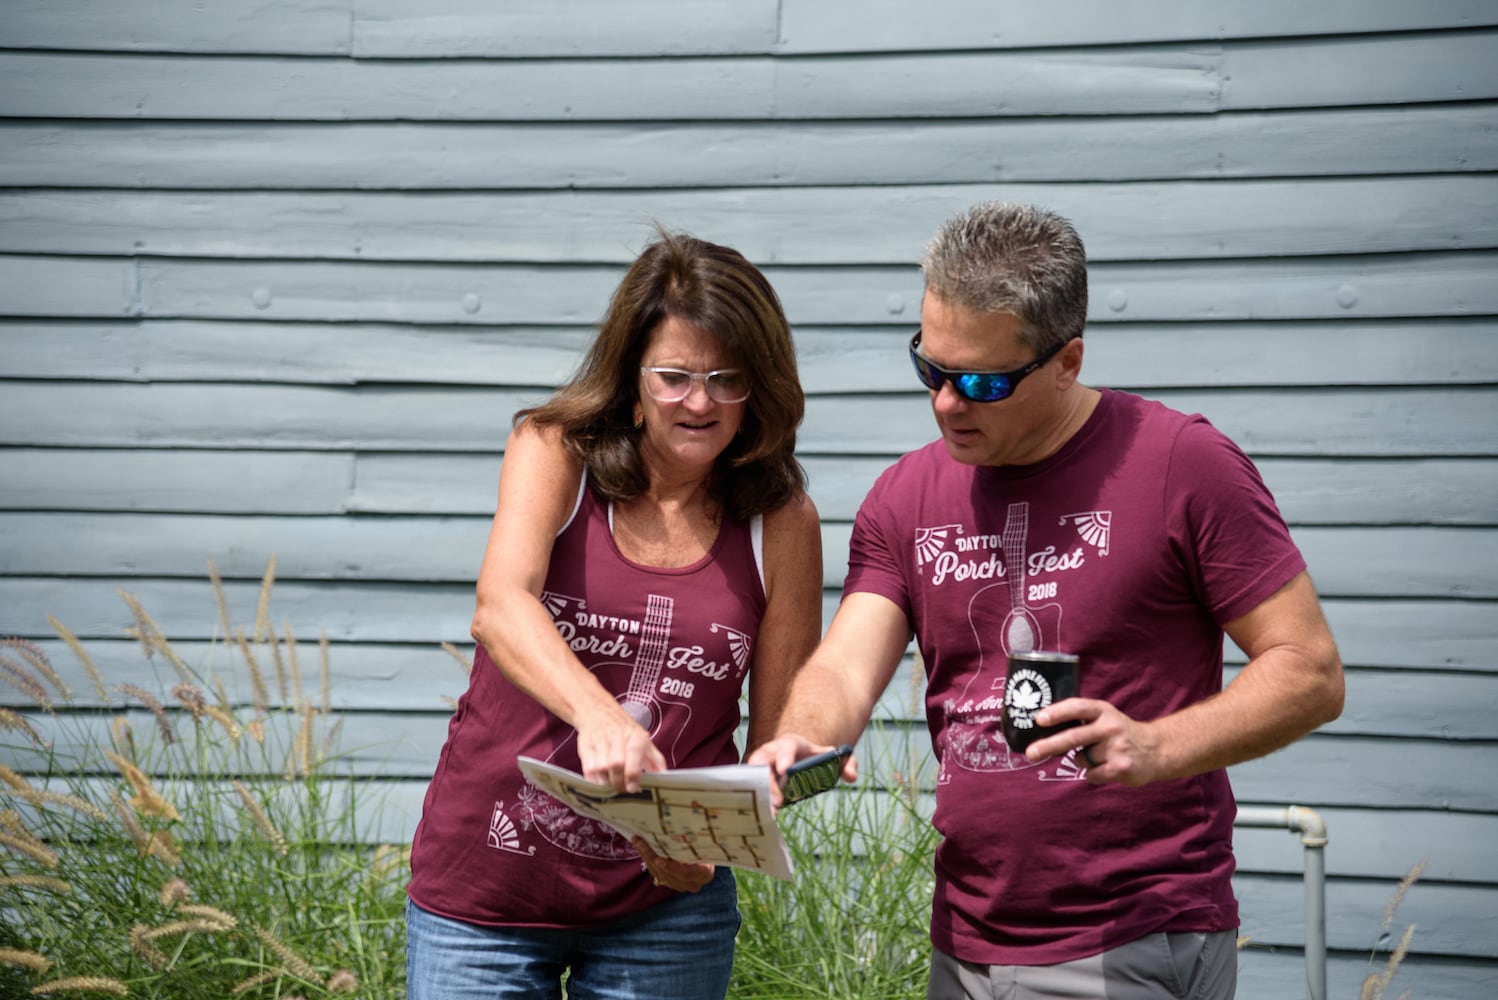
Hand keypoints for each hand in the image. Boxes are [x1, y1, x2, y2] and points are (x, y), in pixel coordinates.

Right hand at [575, 706, 666, 792]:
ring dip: (606, 783)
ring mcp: (599, 740)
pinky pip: (587, 768)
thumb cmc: (625, 731)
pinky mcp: (585, 746)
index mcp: (635, 736)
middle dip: (619, 782)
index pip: (634, 754)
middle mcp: (617, 736)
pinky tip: (600, 783)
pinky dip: (594, 780)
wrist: (599, 712)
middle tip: (622, 790)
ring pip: (600, 768)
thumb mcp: (645, 741)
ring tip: (612, 787)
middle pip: (616, 764)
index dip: (633, 774)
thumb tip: (666, 779)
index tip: (633, 788)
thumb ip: (656, 761)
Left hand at [633, 837, 714, 892]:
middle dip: (652, 858)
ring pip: (659, 874)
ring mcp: (680, 885)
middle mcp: (692, 883)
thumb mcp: (704, 843)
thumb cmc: (708, 845)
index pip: (687, 873)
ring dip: (647, 857)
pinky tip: (641, 846)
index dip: (672, 868)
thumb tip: (683, 822)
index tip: (659, 859)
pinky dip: (648, 859)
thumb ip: (695, 840)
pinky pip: (656, 873)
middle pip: (669, 874)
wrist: (708, 854)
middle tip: (641, 842)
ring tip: (638, 841)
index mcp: (704, 874)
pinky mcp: (670, 883)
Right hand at [747, 734, 857, 808]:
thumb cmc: (815, 757)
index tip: (785, 770)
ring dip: (758, 794)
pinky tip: (760, 817)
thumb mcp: (834, 756)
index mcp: (791, 744)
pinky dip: (752, 801)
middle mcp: (771, 752)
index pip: (786, 746)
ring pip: (750, 776)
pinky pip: (748, 789)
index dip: (784, 757)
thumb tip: (850, 776)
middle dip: (766, 780)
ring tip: (769, 814)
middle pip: (761, 761)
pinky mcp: (754, 780)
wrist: (797, 758)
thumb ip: (848, 762)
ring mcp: (759, 767)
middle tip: (777, 801)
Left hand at [1024, 697, 1163, 786]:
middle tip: (1030, 753)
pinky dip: (1093, 774)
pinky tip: (1106, 767)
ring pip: (1081, 759)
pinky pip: (1092, 775)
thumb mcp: (1104, 716)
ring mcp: (1117, 748)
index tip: (1039, 719)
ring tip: (1099, 755)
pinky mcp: (1121, 768)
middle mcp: (1110, 726)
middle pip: (1073, 737)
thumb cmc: (1119, 732)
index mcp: (1103, 710)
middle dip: (1048, 746)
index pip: (1077, 708)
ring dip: (1082, 761)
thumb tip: (1042, 726)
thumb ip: (1081, 719)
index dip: (1057, 712)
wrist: (1156, 749)